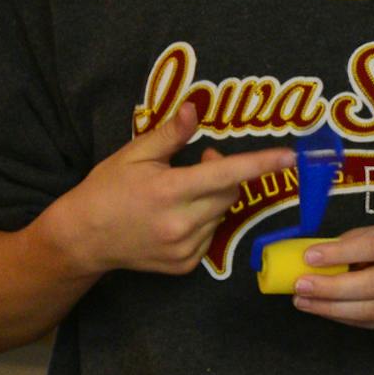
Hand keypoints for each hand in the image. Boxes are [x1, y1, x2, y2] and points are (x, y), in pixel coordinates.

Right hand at [49, 102, 292, 275]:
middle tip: (199, 165)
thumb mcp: (133, 155)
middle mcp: (180, 223)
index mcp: (168, 191)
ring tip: (179, 196)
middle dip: (224, 176)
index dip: (260, 164)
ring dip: (212, 201)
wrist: (83, 238)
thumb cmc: (107, 189)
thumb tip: (193, 109)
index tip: (290, 157)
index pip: (225, 174)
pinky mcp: (186, 265)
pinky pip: (212, 236)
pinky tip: (175, 219)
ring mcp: (184, 248)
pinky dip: (203, 223)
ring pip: (222, 215)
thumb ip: (169, 134)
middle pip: (230, 193)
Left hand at [292, 221, 373, 334]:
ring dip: (330, 307)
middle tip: (300, 286)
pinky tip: (323, 308)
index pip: (373, 246)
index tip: (308, 257)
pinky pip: (370, 322)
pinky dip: (342, 317)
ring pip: (369, 310)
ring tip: (303, 300)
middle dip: (331, 287)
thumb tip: (311, 259)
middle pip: (373, 284)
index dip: (339, 253)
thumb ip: (353, 243)